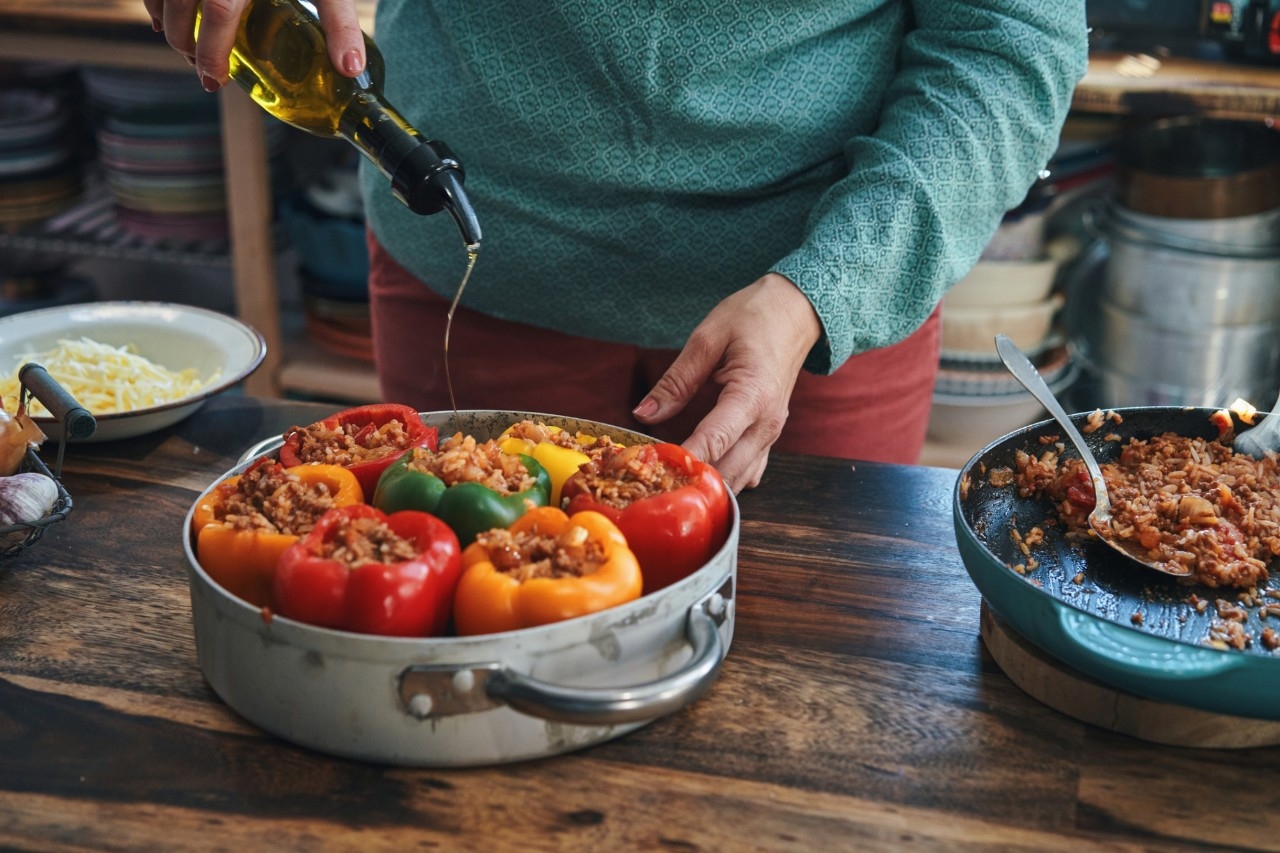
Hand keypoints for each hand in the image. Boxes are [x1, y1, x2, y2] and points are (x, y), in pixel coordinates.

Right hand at [144, 0, 366, 90]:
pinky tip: (167, 13)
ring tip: (188, 47)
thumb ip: (338, 21)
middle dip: (188, 46)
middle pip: (181, 11)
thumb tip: (350, 68)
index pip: (218, 21)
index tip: (215, 80)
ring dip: (169, 23)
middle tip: (206, 72)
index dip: (212, 54)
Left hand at [632, 273, 821, 492]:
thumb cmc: (754, 317)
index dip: (683, 461)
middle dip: (692, 480)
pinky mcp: (769, 437)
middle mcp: (767, 423)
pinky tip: (698, 475)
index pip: (714, 441)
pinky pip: (749, 472)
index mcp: (753, 395)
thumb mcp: (708, 338)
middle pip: (728, 471)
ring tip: (670, 482)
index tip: (653, 470)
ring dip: (708, 486)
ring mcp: (772, 434)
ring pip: (740, 480)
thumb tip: (643, 414)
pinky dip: (724, 479)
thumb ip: (676, 381)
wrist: (796, 312)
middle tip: (653, 480)